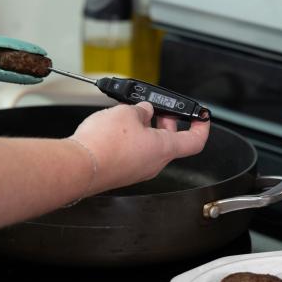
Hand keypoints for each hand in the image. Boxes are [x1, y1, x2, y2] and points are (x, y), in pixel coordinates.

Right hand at [70, 102, 209, 194]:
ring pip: (150, 148)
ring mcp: (137, 171)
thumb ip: (141, 110)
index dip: (202, 126)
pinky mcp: (121, 173)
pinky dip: (131, 140)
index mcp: (164, 148)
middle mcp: (154, 163)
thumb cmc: (105, 145)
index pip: (195, 141)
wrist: (80, 167)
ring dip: (145, 130)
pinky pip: (133, 154)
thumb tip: (144, 111)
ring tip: (130, 115)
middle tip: (157, 109)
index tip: (201, 116)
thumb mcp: (127, 113)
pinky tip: (116, 129)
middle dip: (166, 122)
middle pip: (171, 142)